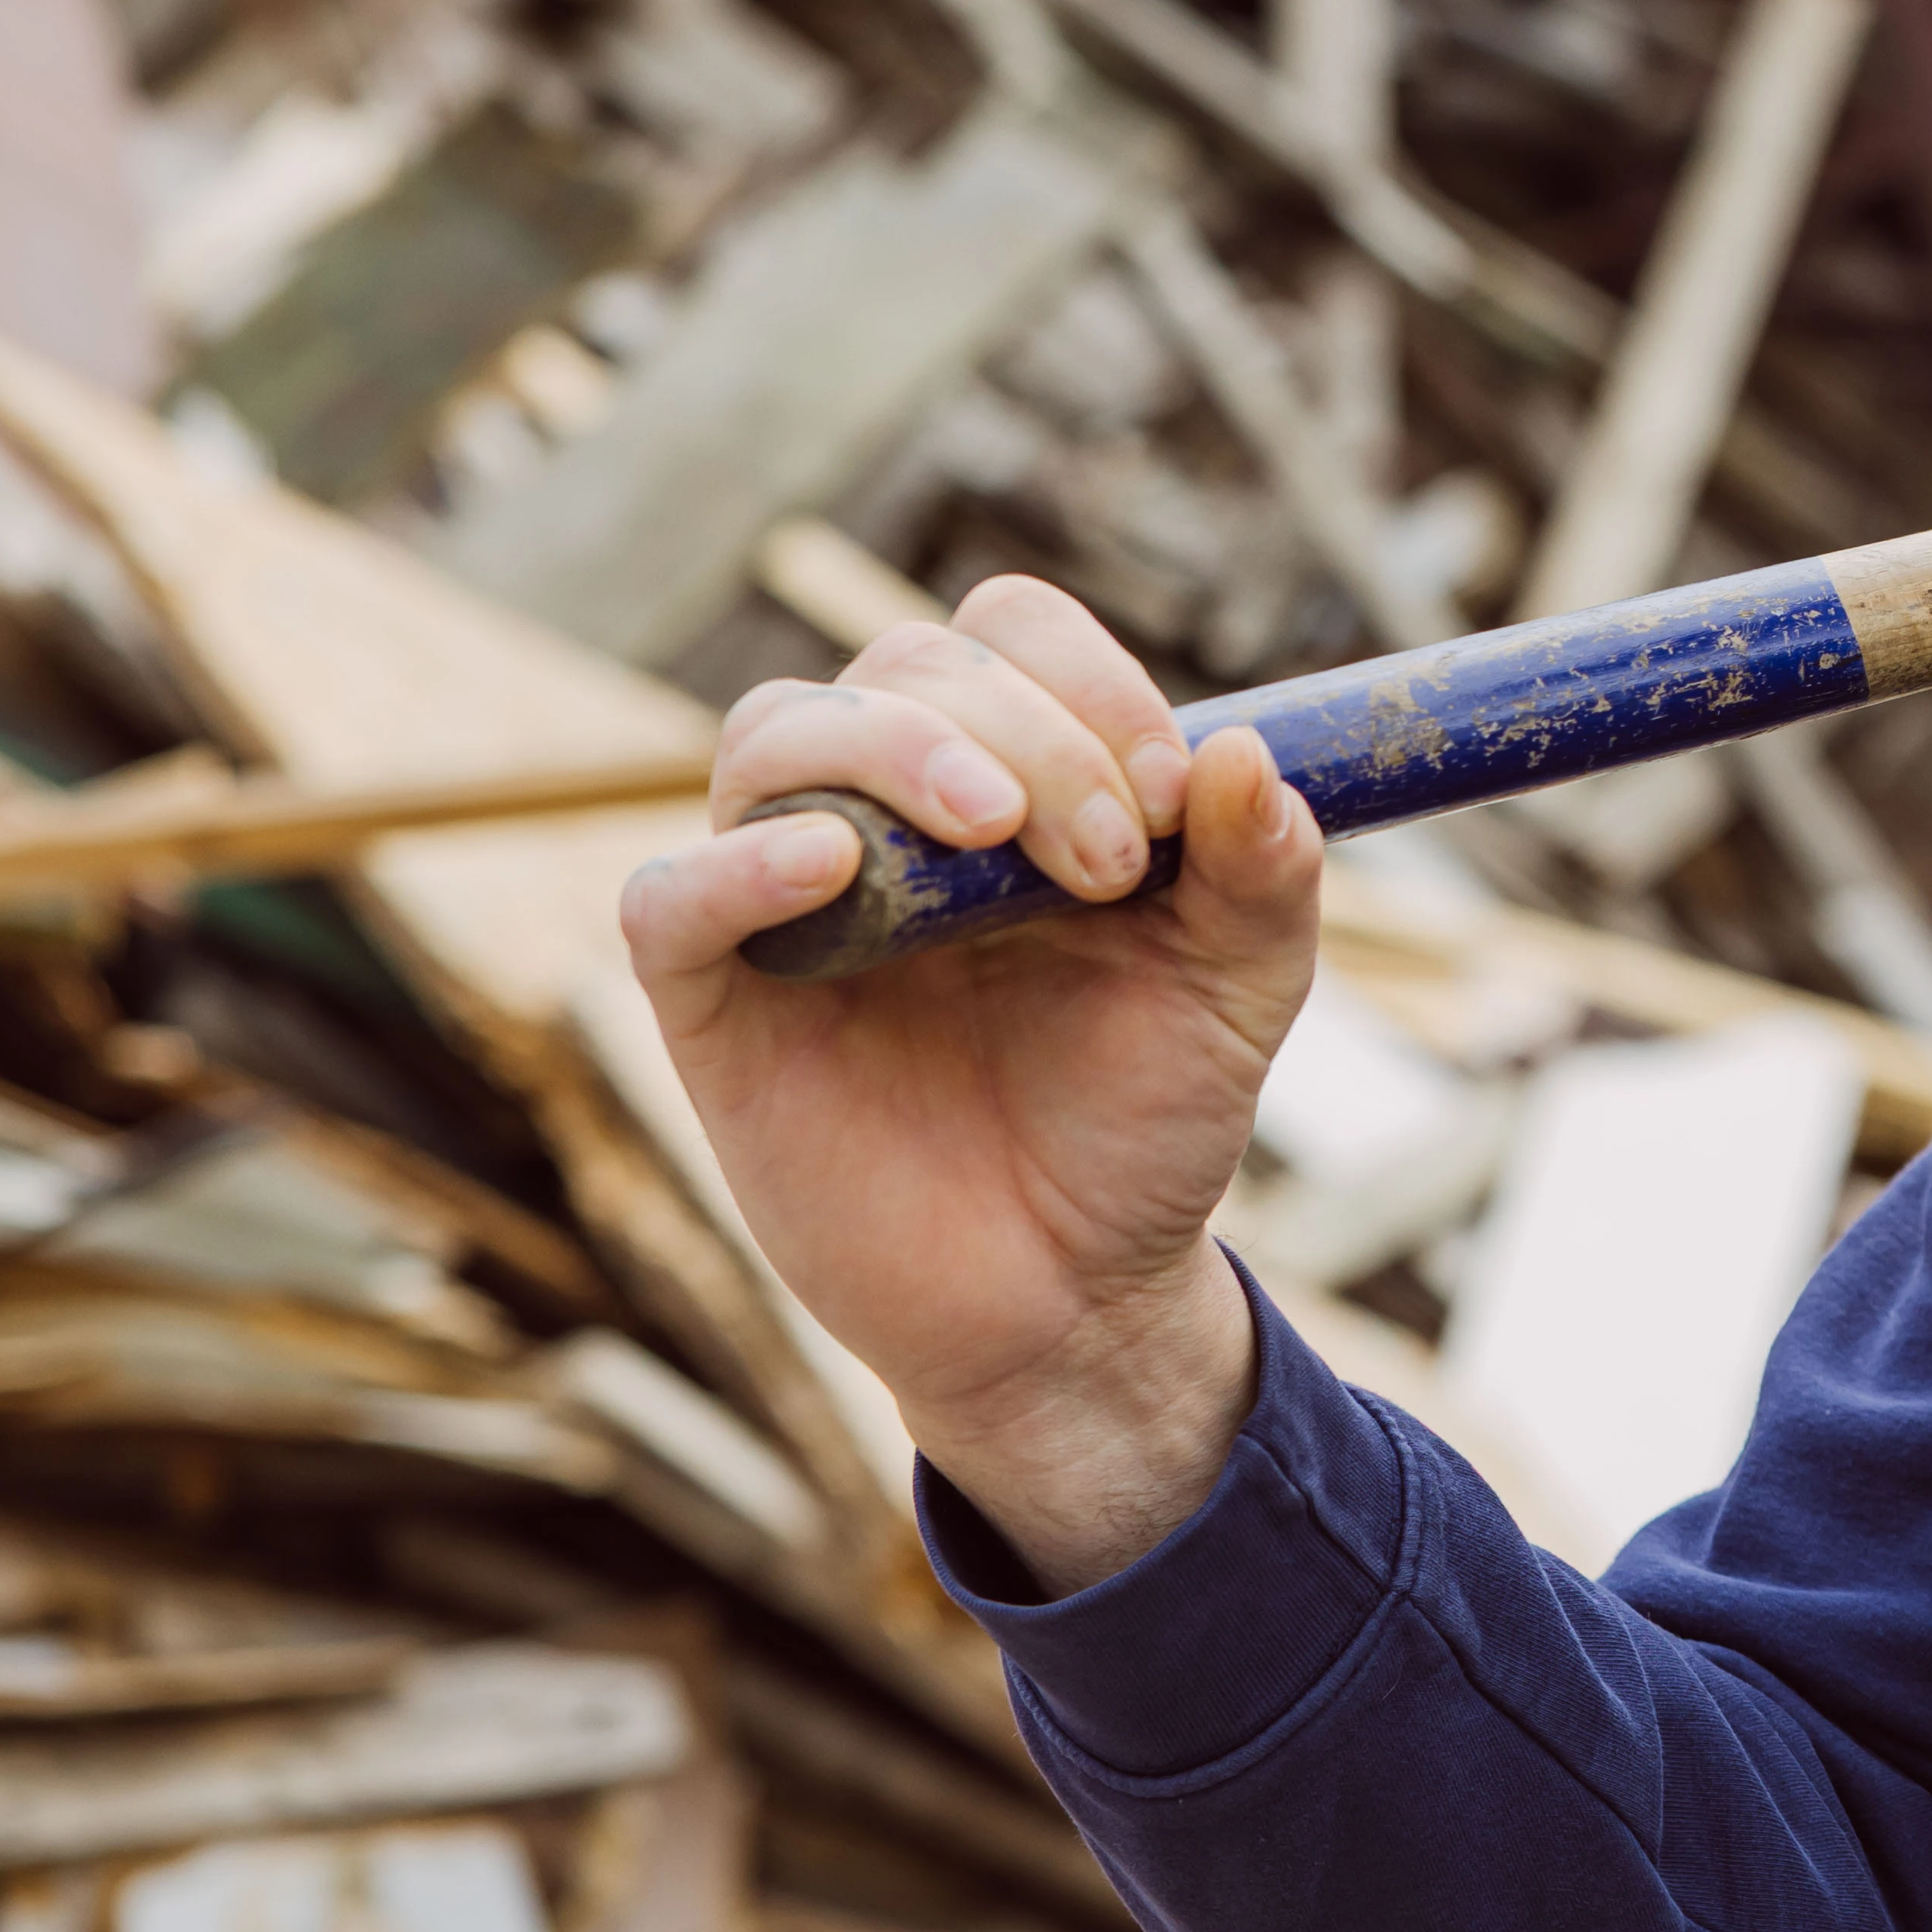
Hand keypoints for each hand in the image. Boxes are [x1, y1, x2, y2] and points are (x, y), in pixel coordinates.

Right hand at [619, 577, 1317, 1589]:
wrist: (1075, 1296)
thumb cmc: (1142, 1124)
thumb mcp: (1236, 994)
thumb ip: (1263, 873)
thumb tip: (1247, 751)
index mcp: (1012, 783)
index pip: (1007, 635)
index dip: (1084, 677)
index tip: (1169, 786)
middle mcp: (888, 816)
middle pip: (901, 665)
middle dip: (1024, 731)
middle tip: (1110, 858)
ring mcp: (790, 901)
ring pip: (776, 734)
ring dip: (892, 749)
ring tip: (993, 830)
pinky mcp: (716, 1007)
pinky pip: (668, 898)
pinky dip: (734, 865)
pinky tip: (827, 866)